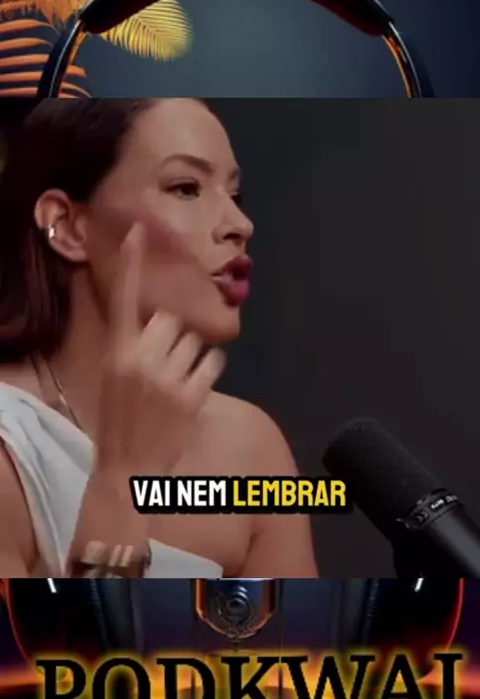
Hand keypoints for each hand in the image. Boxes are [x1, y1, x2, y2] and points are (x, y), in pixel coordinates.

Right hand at [95, 222, 224, 484]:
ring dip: (191, 358)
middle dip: (172, 338)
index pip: (125, 301)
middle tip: (163, 366)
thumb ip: (133, 348)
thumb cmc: (120, 421)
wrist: (128, 468)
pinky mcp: (193, 394)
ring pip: (195, 342)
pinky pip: (213, 363)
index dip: (132, 264)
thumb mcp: (114, 378)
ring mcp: (167, 377)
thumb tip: (163, 324)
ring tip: (175, 386)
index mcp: (117, 354)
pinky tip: (191, 392)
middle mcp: (141, 359)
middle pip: (171, 321)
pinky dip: (207, 373)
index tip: (139, 231)